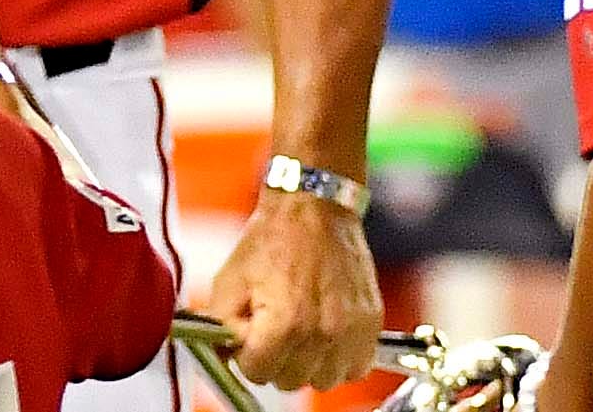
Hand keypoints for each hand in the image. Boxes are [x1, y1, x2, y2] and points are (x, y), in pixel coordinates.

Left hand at [196, 185, 382, 391]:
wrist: (315, 210)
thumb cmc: (273, 239)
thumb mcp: (231, 279)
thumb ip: (220, 326)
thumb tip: (220, 356)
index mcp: (285, 324)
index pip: (257, 373)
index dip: (245, 353)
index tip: (248, 333)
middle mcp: (323, 335)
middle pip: (289, 382)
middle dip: (274, 359)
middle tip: (271, 327)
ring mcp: (351, 334)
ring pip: (323, 380)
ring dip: (307, 363)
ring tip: (298, 329)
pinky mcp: (371, 327)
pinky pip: (354, 369)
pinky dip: (337, 359)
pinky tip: (322, 333)